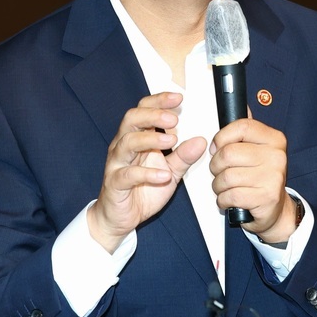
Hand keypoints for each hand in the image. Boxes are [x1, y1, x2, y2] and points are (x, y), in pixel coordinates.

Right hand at [88, 92, 206, 252]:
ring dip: (150, 139)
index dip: (159, 101)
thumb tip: (201, 140)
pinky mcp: (115, 183)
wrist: (120, 218)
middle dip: (153, 114)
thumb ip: (184, 156)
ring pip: (127, 142)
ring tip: (171, 141)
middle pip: (132, 119)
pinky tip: (163, 175)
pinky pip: (127, 175)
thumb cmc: (141, 190)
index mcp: (137, 138)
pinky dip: (146, 173)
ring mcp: (117, 164)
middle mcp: (124, 146)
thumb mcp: (170, 172)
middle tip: (174, 118)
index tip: (178, 98)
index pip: (144, 110)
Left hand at [209, 118, 295, 241]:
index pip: (240, 127)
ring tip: (225, 187)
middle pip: (228, 153)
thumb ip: (246, 131)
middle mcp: (276, 156)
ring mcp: (273, 177)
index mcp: (274, 139)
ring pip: (226, 176)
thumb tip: (240, 105)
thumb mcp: (257, 149)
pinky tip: (229, 199)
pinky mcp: (266, 198)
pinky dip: (223, 200)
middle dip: (215, 166)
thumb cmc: (260, 177)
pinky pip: (230, 195)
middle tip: (220, 172)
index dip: (221, 138)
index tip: (217, 147)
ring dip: (218, 185)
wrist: (276, 210)